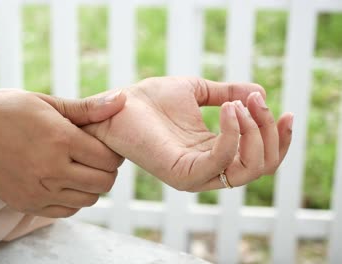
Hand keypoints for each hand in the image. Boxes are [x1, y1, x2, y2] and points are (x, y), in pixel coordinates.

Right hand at [0, 89, 125, 217]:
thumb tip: (121, 100)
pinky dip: (73, 198)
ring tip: (77, 167)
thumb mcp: (45, 103)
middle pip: (104, 182)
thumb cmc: (5, 113)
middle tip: (94, 156)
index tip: (103, 144)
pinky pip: (68, 211)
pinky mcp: (28, 205)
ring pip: (89, 200)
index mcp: (60, 140)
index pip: (109, 158)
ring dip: (91, 185)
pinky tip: (63, 181)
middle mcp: (52, 170)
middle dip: (106, 169)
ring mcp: (39, 192)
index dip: (113, 151)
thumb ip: (86, 109)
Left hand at [83, 77, 292, 191]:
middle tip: (259, 103)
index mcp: (214, 150)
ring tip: (242, 106)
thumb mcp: (197, 90)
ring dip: (255, 133)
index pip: (261, 157)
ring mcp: (196, 173)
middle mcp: (209, 166)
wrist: (117, 104)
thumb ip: (228, 93)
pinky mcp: (182, 172)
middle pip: (261, 165)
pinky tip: (230, 110)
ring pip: (248, 169)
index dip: (278, 136)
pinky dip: (233, 135)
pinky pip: (221, 162)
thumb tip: (261, 92)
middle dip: (269, 133)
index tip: (283, 109)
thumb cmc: (151, 98)